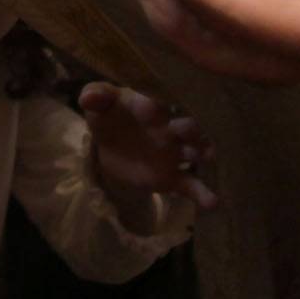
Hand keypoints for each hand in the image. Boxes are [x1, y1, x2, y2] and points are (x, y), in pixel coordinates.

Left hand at [79, 82, 216, 218]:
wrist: (113, 151)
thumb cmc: (111, 118)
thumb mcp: (100, 107)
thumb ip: (95, 97)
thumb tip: (87, 96)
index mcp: (153, 106)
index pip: (158, 102)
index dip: (153, 104)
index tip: (147, 107)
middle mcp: (171, 128)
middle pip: (186, 125)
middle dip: (189, 127)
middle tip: (189, 128)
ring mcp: (175, 153)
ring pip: (195, 152)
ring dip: (204, 153)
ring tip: (211, 156)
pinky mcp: (173, 178)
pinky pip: (191, 185)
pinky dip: (202, 193)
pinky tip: (212, 202)